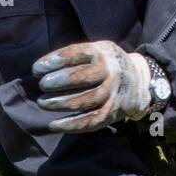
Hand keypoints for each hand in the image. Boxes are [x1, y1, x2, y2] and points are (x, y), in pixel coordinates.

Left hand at [33, 41, 151, 133]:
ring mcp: (112, 93)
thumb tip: (43, 68)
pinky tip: (53, 125)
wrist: (138, 81)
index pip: (74, 55)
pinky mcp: (111, 112)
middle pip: (80, 77)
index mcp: (102, 53)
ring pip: (84, 100)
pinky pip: (89, 121)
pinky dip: (70, 125)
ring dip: (60, 103)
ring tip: (43, 103)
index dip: (53, 62)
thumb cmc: (106, 65)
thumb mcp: (97, 50)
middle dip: (56, 82)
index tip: (36, 69)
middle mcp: (109, 72)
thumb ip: (75, 56)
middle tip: (42, 85)